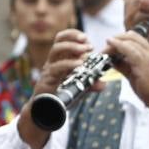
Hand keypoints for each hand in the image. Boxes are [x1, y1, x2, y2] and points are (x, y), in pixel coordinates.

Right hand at [18, 29, 94, 148]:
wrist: (45, 112)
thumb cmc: (60, 97)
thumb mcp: (78, 88)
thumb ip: (90, 84)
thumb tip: (104, 84)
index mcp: (60, 60)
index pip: (62, 40)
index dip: (73, 35)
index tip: (86, 39)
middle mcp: (53, 62)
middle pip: (59, 41)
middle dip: (74, 38)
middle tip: (88, 43)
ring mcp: (49, 70)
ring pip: (56, 50)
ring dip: (72, 47)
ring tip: (85, 51)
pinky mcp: (47, 79)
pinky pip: (56, 67)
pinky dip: (69, 64)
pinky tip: (79, 65)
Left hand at [108, 29, 148, 117]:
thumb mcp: (135, 75)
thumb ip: (125, 66)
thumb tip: (112, 61)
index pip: (135, 39)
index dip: (121, 40)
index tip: (109, 45)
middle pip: (132, 36)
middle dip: (116, 39)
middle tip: (104, 48)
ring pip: (130, 40)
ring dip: (114, 43)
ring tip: (103, 50)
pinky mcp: (144, 63)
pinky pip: (129, 49)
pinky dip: (118, 45)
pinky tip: (110, 44)